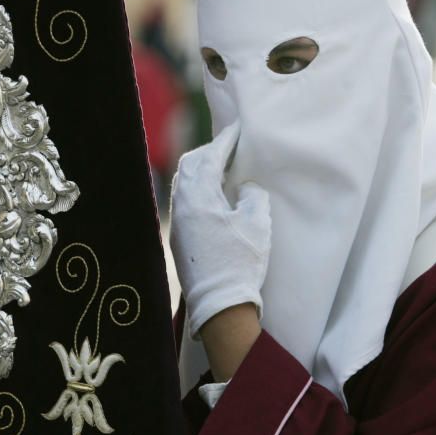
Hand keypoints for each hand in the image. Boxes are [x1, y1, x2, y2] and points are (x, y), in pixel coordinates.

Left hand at [170, 121, 271, 338]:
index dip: (225, 140)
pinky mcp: (179, 237)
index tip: (238, 129)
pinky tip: (213, 195)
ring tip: (222, 168)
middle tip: (230, 147)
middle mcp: (182, 205)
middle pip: (190, 165)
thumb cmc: (241, 261)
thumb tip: (243, 188)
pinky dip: (197, 188)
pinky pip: (184, 200)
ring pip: (184, 183)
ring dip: (201, 170)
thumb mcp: (257, 223)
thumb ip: (252, 195)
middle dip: (209, 152)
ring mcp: (178, 222)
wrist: (219, 305)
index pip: (210, 157)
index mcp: (199, 197)